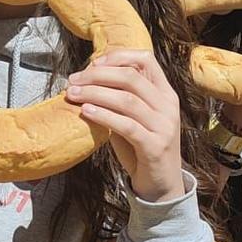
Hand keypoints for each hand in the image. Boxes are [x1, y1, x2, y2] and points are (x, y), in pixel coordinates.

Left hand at [64, 48, 185, 201]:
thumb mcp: (134, 117)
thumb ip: (121, 97)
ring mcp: (164, 126)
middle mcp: (168, 106)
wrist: (161, 185)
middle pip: (131, 77)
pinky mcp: (155, 146)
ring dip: (94, 93)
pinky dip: (104, 116)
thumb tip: (87, 76)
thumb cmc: (141, 147)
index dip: (117, 57)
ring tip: (73, 94)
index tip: (92, 63)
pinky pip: (127, 125)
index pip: (145, 60)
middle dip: (97, 75)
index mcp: (165, 93)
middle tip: (73, 81)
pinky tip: (86, 112)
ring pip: (127, 100)